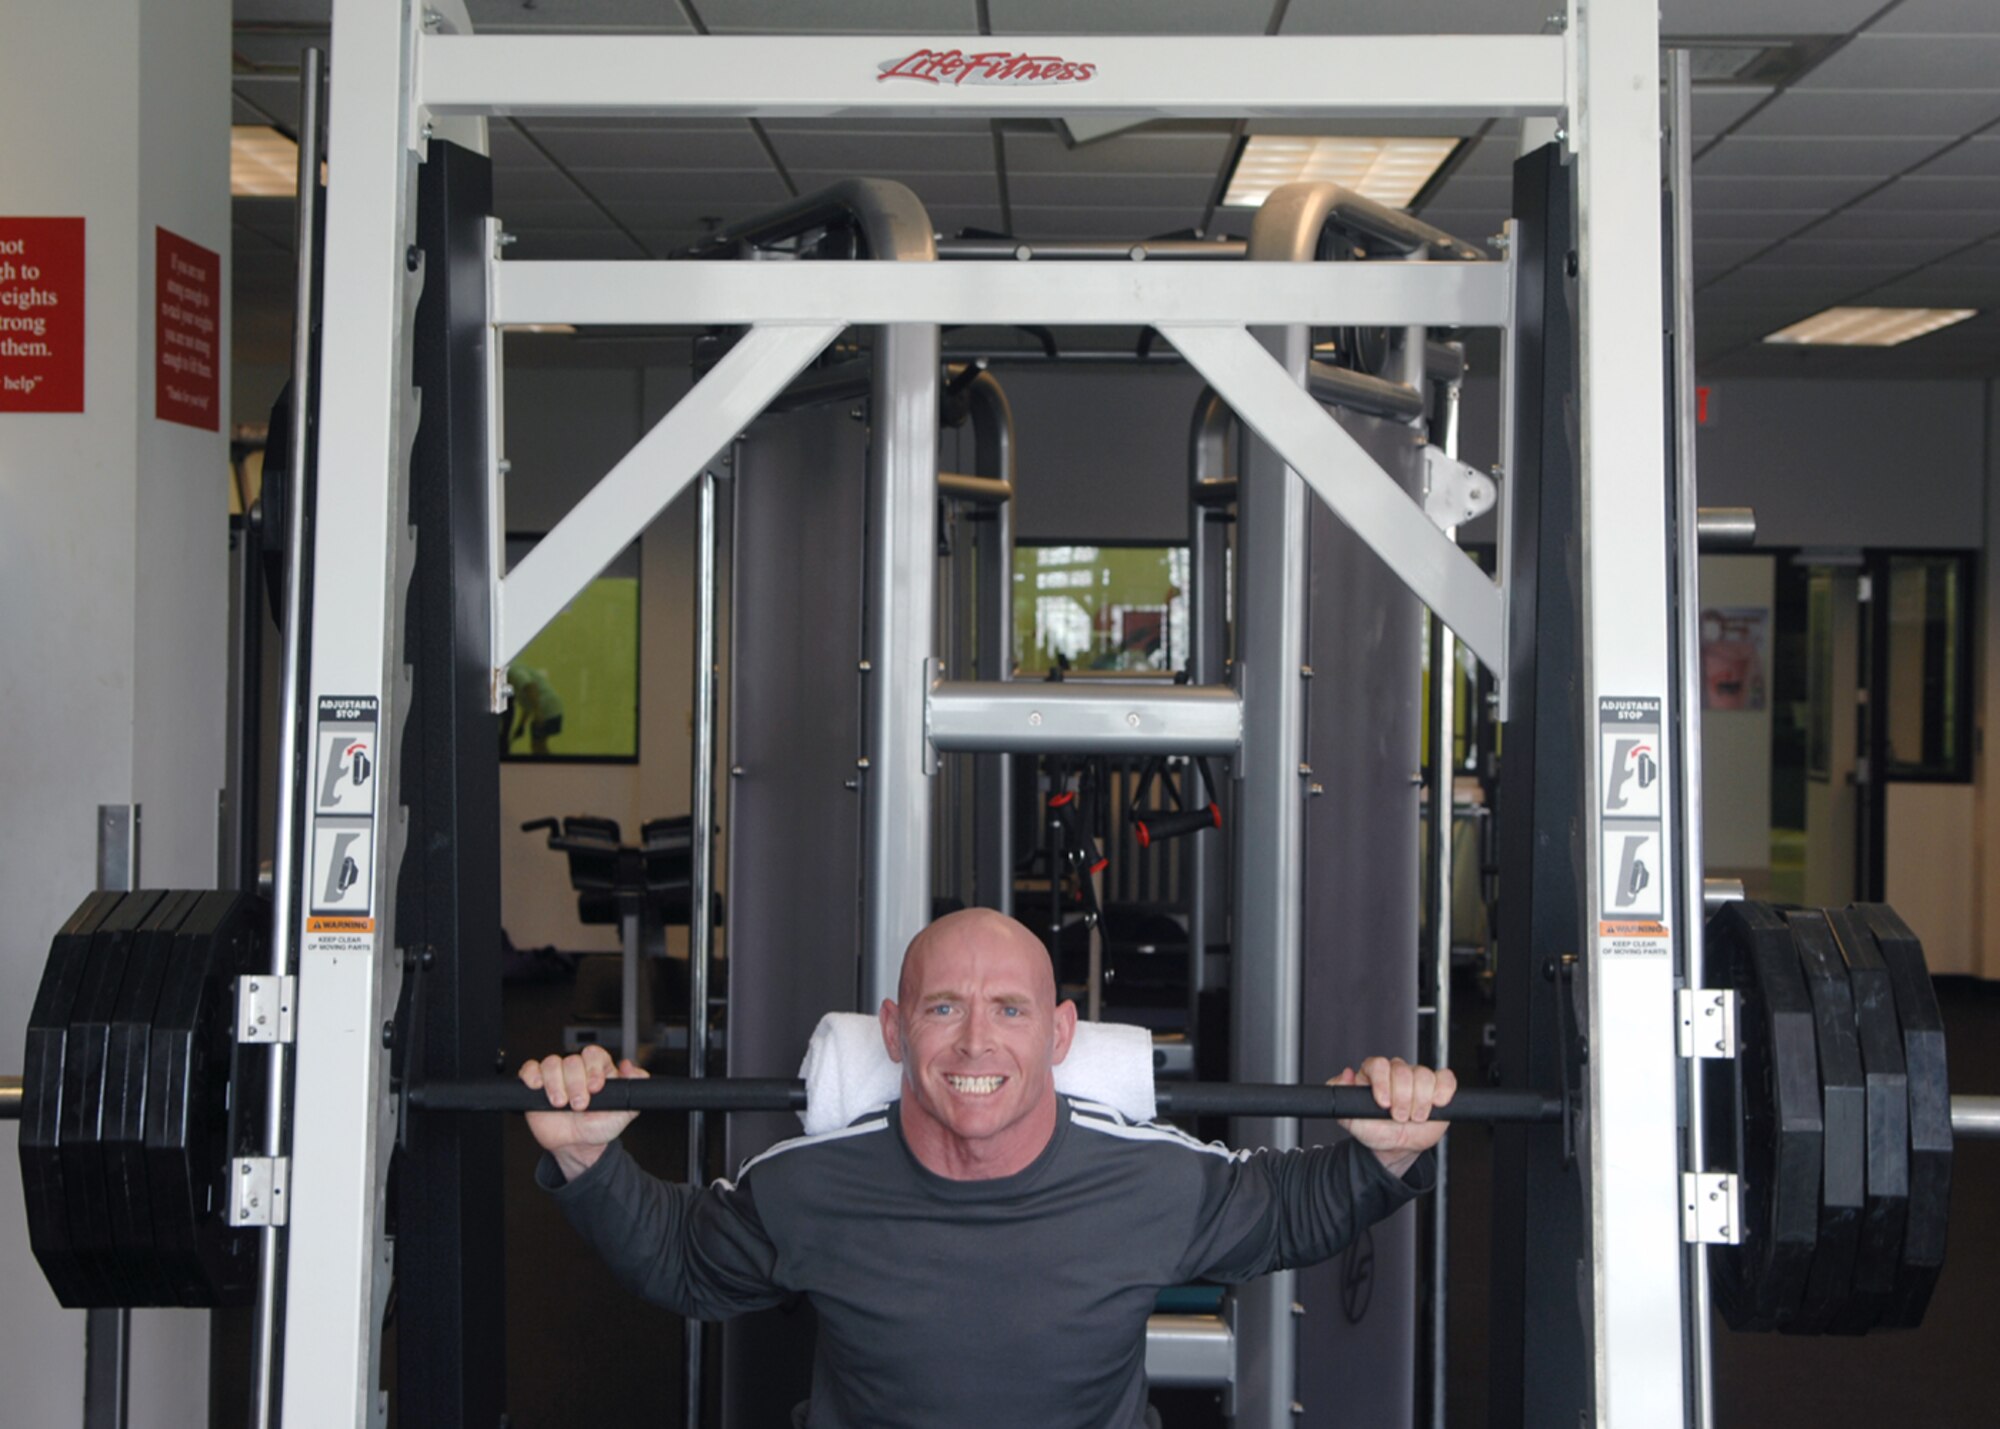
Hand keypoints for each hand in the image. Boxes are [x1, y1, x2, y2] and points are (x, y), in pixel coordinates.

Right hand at [519, 1044, 647, 1181]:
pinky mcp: (536, 1085)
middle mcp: (576, 1070)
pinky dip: (531, 1075)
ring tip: (561, 1104)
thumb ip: (634, 1087)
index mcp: (597, 1070)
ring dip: (555, 1084)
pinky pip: (530, 1069)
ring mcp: (555, 1076)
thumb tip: (630, 1067)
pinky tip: (538, 1087)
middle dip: (575, 1084)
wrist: (578, 1146)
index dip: (593, 1069)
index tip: (595, 1088)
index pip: (594, 1054)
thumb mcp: (624, 1110)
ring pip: (551, 1063)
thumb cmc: (600, 1126)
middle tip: (580, 1104)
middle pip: (571, 1060)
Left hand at [1332, 1056, 1454, 1178]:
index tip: (1383, 1104)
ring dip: (1421, 1101)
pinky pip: (1445, 1079)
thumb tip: (1345, 1075)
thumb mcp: (1350, 1118)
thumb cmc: (1374, 1130)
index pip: (1378, 1064)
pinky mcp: (1438, 1086)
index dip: (1383, 1083)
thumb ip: (1340, 1095)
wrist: (1396, 1147)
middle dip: (1403, 1099)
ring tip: (1415, 1117)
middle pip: (1403, 1071)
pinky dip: (1444, 1091)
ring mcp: (1418, 1078)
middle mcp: (1396, 1072)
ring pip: (1424, 1075)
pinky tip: (1437, 1104)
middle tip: (1400, 1117)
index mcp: (1374, 1074)